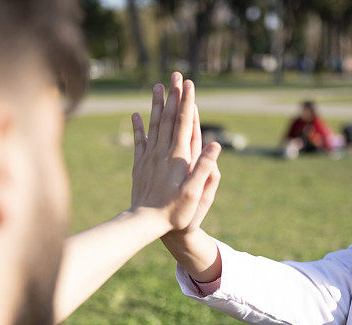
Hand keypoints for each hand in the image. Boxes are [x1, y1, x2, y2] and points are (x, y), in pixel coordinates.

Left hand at [130, 72, 220, 232]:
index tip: (189, 84)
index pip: (184, 123)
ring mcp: (149, 158)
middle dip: (173, 96)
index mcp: (178, 157)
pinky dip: (138, 127)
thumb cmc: (174, 212)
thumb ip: (204, 168)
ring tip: (157, 86)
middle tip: (175, 75)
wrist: (144, 223)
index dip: (187, 103)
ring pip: (154, 125)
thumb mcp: (195, 194)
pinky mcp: (140, 166)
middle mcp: (162, 153)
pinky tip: (136, 115)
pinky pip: (139, 142)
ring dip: (157, 105)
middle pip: (169, 118)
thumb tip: (215, 145)